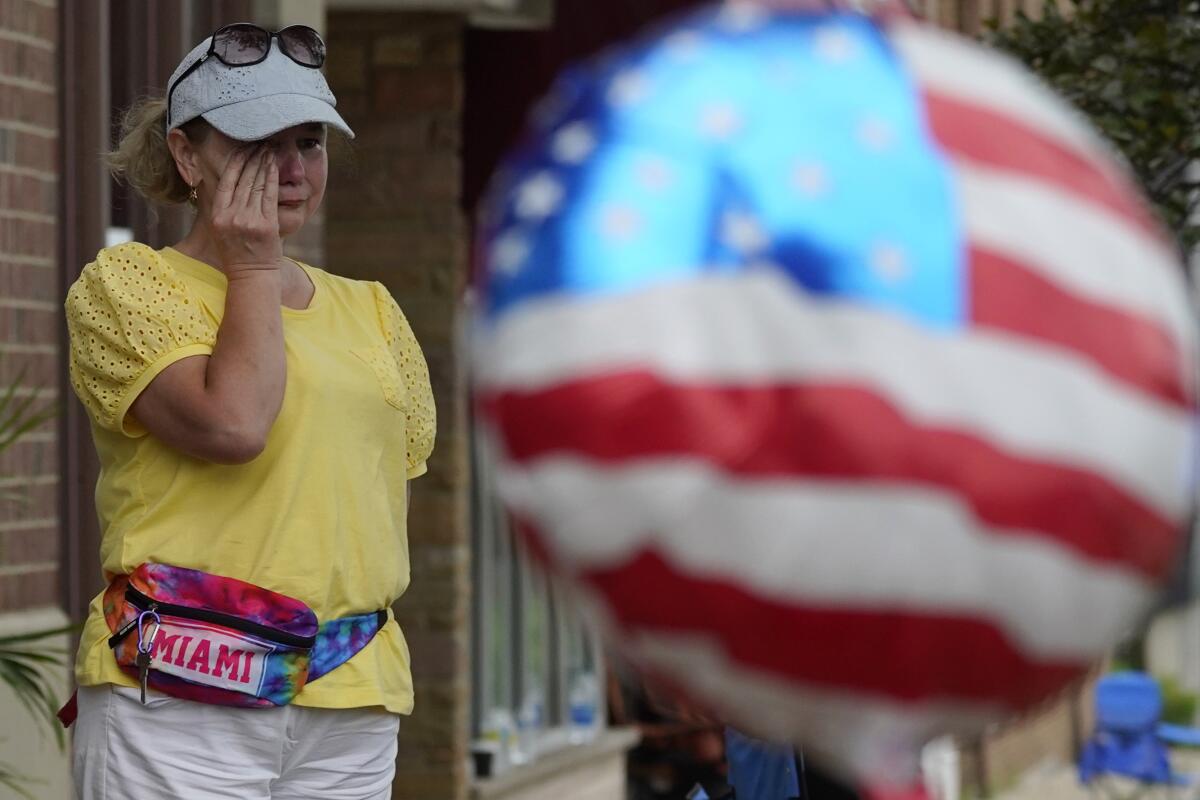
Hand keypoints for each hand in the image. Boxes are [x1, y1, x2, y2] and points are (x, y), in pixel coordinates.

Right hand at [207, 146, 281, 275]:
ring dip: (264, 162)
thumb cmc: (236, 252)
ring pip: (257, 183)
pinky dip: (272, 177)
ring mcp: (249, 220)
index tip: (243, 147)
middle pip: (243, 178)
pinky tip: (274, 165)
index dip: (236, 161)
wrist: (251, 276)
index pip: (226, 180)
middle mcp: (231, 216)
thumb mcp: (219, 228)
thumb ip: (219, 206)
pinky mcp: (267, 225)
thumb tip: (214, 179)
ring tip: (269, 148)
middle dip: (253, 157)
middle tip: (261, 142)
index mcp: (217, 215)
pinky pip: (270, 195)